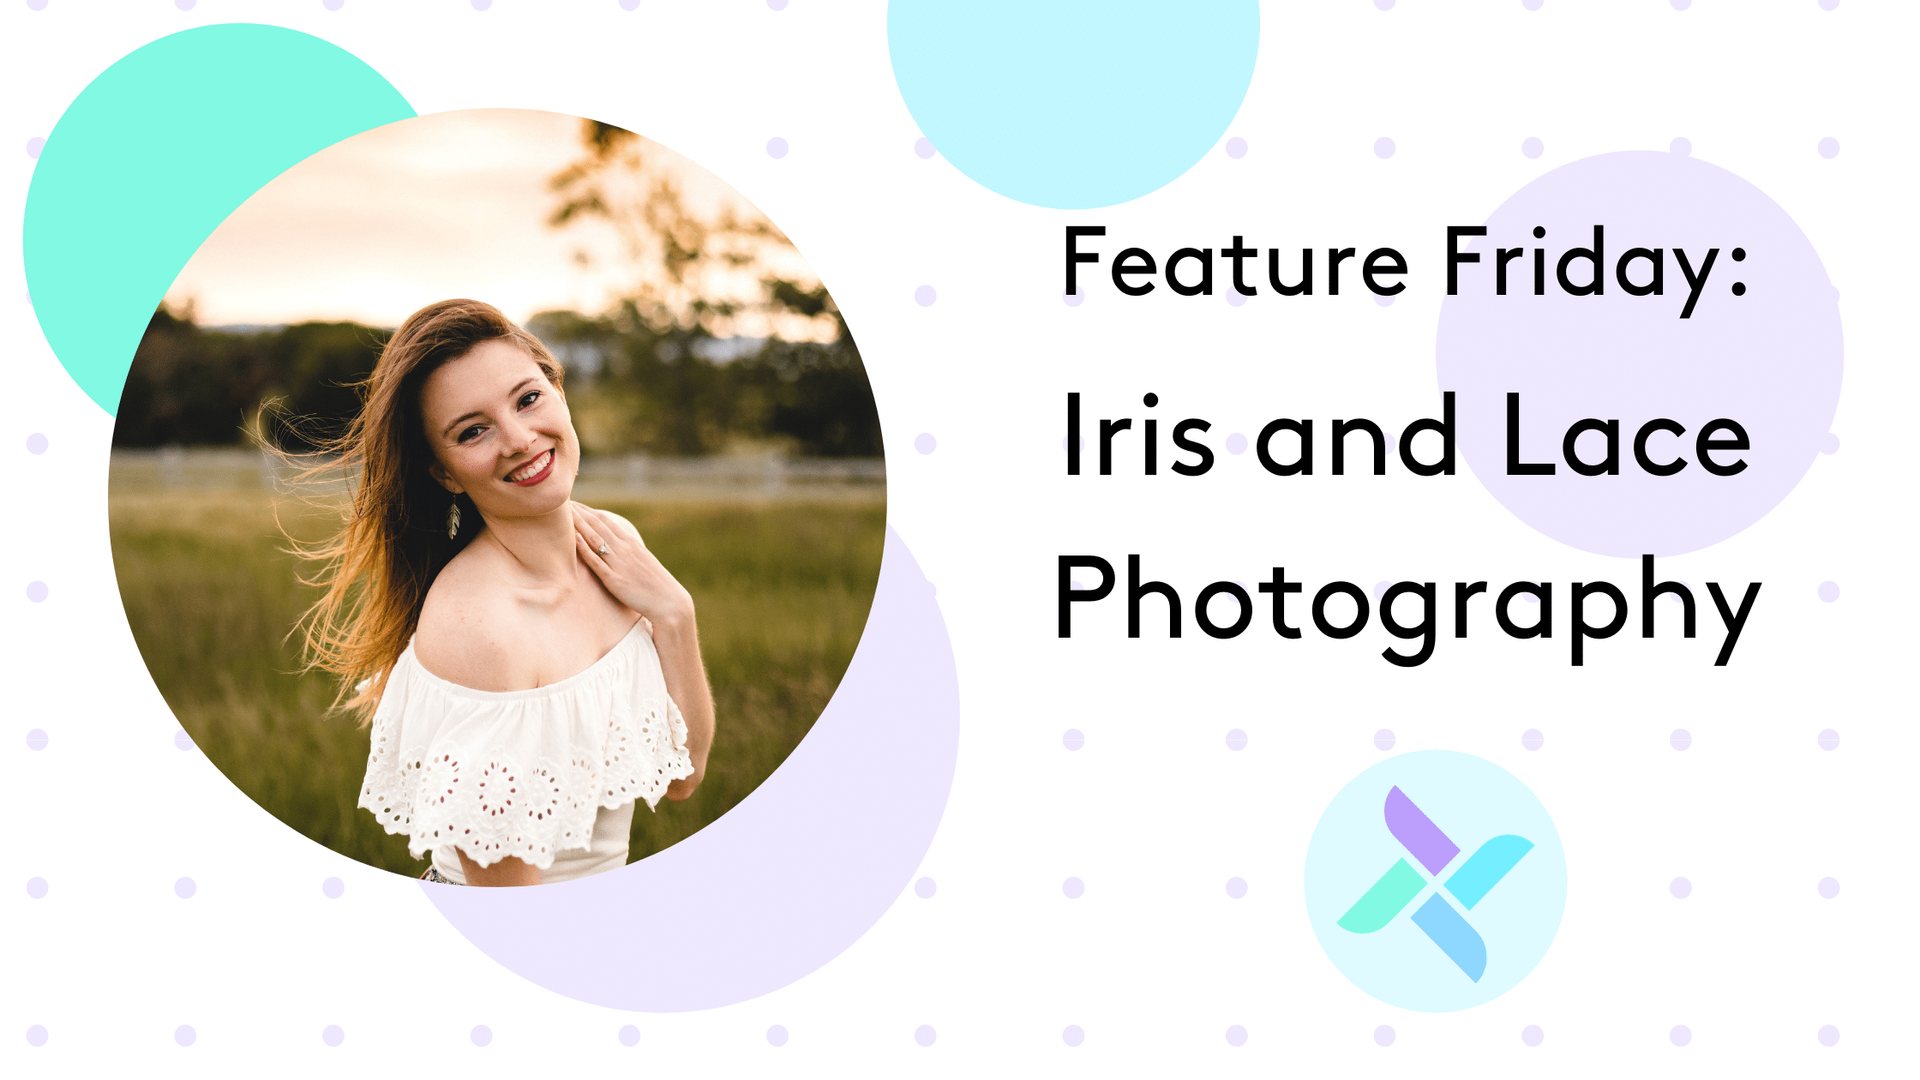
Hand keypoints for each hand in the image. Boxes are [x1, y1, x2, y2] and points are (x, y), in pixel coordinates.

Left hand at [570, 502, 694, 626]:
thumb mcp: (643, 562)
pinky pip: (595, 561)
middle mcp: (624, 549)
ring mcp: (618, 563)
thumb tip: (618, 549)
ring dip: (578, 524)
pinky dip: (583, 547)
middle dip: (578, 513)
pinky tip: (572, 537)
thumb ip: (629, 553)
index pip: (605, 520)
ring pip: (594, 538)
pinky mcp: (614, 579)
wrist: (669, 601)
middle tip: (562, 502)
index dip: (588, 511)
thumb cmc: (656, 585)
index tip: (574, 504)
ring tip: (563, 514)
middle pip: (597, 525)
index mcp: (631, 543)